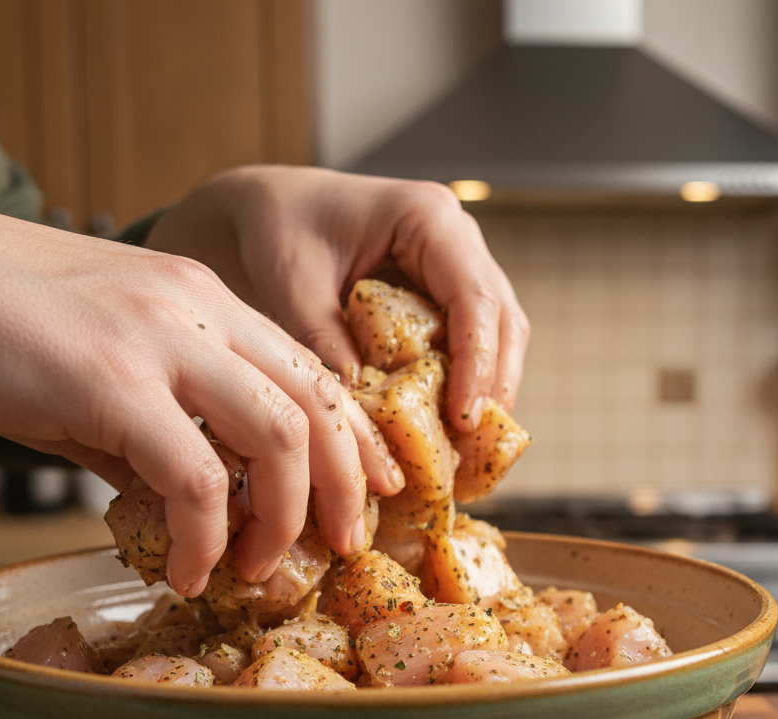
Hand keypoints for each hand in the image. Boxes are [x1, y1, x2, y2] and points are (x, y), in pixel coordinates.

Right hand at [0, 204, 403, 595]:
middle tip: (341, 543)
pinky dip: (205, 538)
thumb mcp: (108, 374)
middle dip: (344, 484)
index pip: (311, 371)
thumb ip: (163, 429)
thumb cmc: (4, 333)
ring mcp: (160, 341)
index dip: (354, 437)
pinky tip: (187, 570)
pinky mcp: (113, 383)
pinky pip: (196, 479)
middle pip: (317, 404)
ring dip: (283, 517)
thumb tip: (199, 503)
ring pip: (277, 438)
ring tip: (259, 566)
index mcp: (207, 301)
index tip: (371, 489)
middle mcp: (199, 310)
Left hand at [145, 165, 529, 430]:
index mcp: (428, 217)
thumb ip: (323, 338)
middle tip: (470, 444)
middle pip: (503, 321)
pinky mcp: (448, 297)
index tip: (462, 418)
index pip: (474, 297)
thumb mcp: (293, 283)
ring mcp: (459, 269)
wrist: (274, 211)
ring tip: (465, 448)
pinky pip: (472, 346)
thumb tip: (359, 402)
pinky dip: (465, 387)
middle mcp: (457, 241)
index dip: (477, 362)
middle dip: (493, 386)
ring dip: (487, 392)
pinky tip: (447, 428)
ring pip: (499, 337)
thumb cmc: (281, 230)